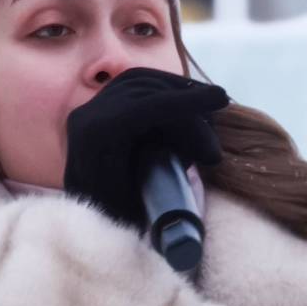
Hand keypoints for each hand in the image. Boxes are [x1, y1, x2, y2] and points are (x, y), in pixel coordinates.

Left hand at [63, 67, 229, 232]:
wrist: (84, 223)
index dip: (186, 101)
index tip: (222, 99)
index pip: (144, 106)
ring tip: (210, 114)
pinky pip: (138, 86)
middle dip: (190, 102)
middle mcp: (87, 116)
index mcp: (94, 138)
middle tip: (219, 119)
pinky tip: (192, 105)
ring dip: (181, 93)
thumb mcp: (143, 212)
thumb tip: (210, 156)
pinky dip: (168, 92)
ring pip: (145, 82)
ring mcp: (91, 108)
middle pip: (148, 91)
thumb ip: (173, 184)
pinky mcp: (99, 106)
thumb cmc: (115, 223)